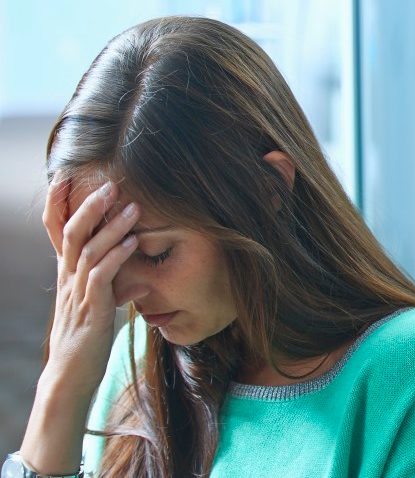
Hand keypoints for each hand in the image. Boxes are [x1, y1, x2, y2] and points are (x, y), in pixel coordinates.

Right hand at [39, 175, 143, 399]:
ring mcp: (77, 293)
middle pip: (71, 233)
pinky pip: (101, 276)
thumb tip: (141, 280)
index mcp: (67, 274)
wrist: (70, 376)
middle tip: (110, 184)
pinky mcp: (91, 310)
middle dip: (89, 206)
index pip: (56, 232)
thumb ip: (116, 289)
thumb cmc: (86, 341)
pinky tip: (134, 242)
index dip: (57, 204)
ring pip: (88, 250)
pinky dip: (118, 257)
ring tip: (133, 207)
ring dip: (112, 227)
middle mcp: (68, 279)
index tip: (62, 176)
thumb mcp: (101, 308)